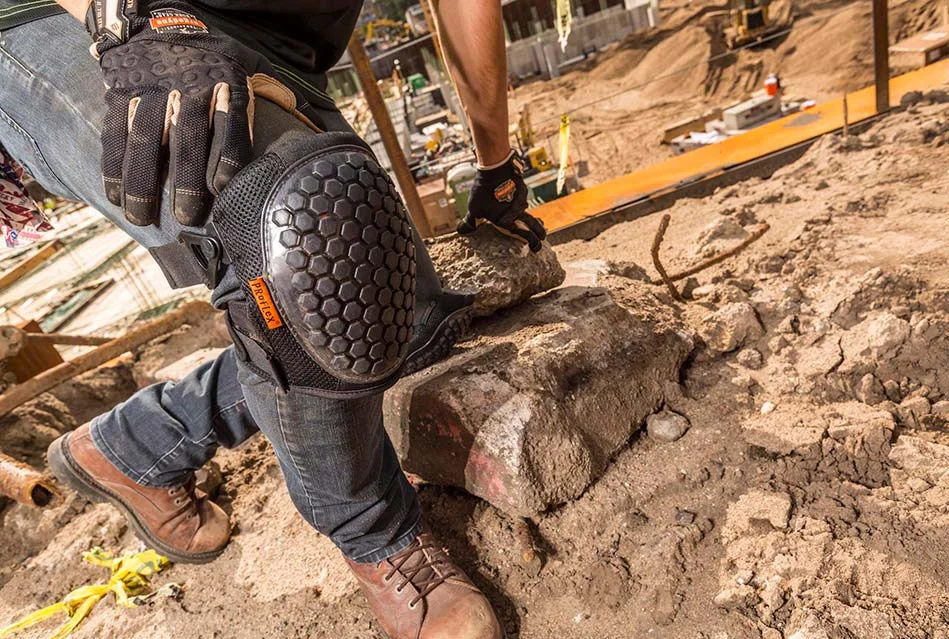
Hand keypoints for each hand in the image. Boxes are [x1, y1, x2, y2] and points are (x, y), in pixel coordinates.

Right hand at [87, 1, 312, 226]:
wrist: (154, 17)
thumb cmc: (212, 54)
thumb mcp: (250, 63)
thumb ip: (277, 94)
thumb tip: (318, 127)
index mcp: (225, 84)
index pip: (230, 123)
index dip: (226, 156)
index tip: (221, 187)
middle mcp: (188, 89)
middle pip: (187, 140)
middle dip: (185, 182)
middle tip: (186, 217)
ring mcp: (151, 93)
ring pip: (146, 141)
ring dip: (141, 182)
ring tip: (142, 216)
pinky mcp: (120, 95)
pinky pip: (115, 133)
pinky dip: (113, 166)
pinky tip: (115, 195)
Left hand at [457, 151, 546, 251]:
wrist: (495, 168)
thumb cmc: (484, 191)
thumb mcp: (474, 209)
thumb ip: (470, 222)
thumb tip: (461, 231)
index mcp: (509, 220)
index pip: (526, 235)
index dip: (532, 242)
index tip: (536, 248)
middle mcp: (518, 210)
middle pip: (533, 223)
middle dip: (538, 231)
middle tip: (543, 236)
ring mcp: (521, 197)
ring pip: (526, 208)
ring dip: (527, 214)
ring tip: (529, 219)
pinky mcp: (520, 186)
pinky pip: (521, 196)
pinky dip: (519, 200)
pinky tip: (516, 199)